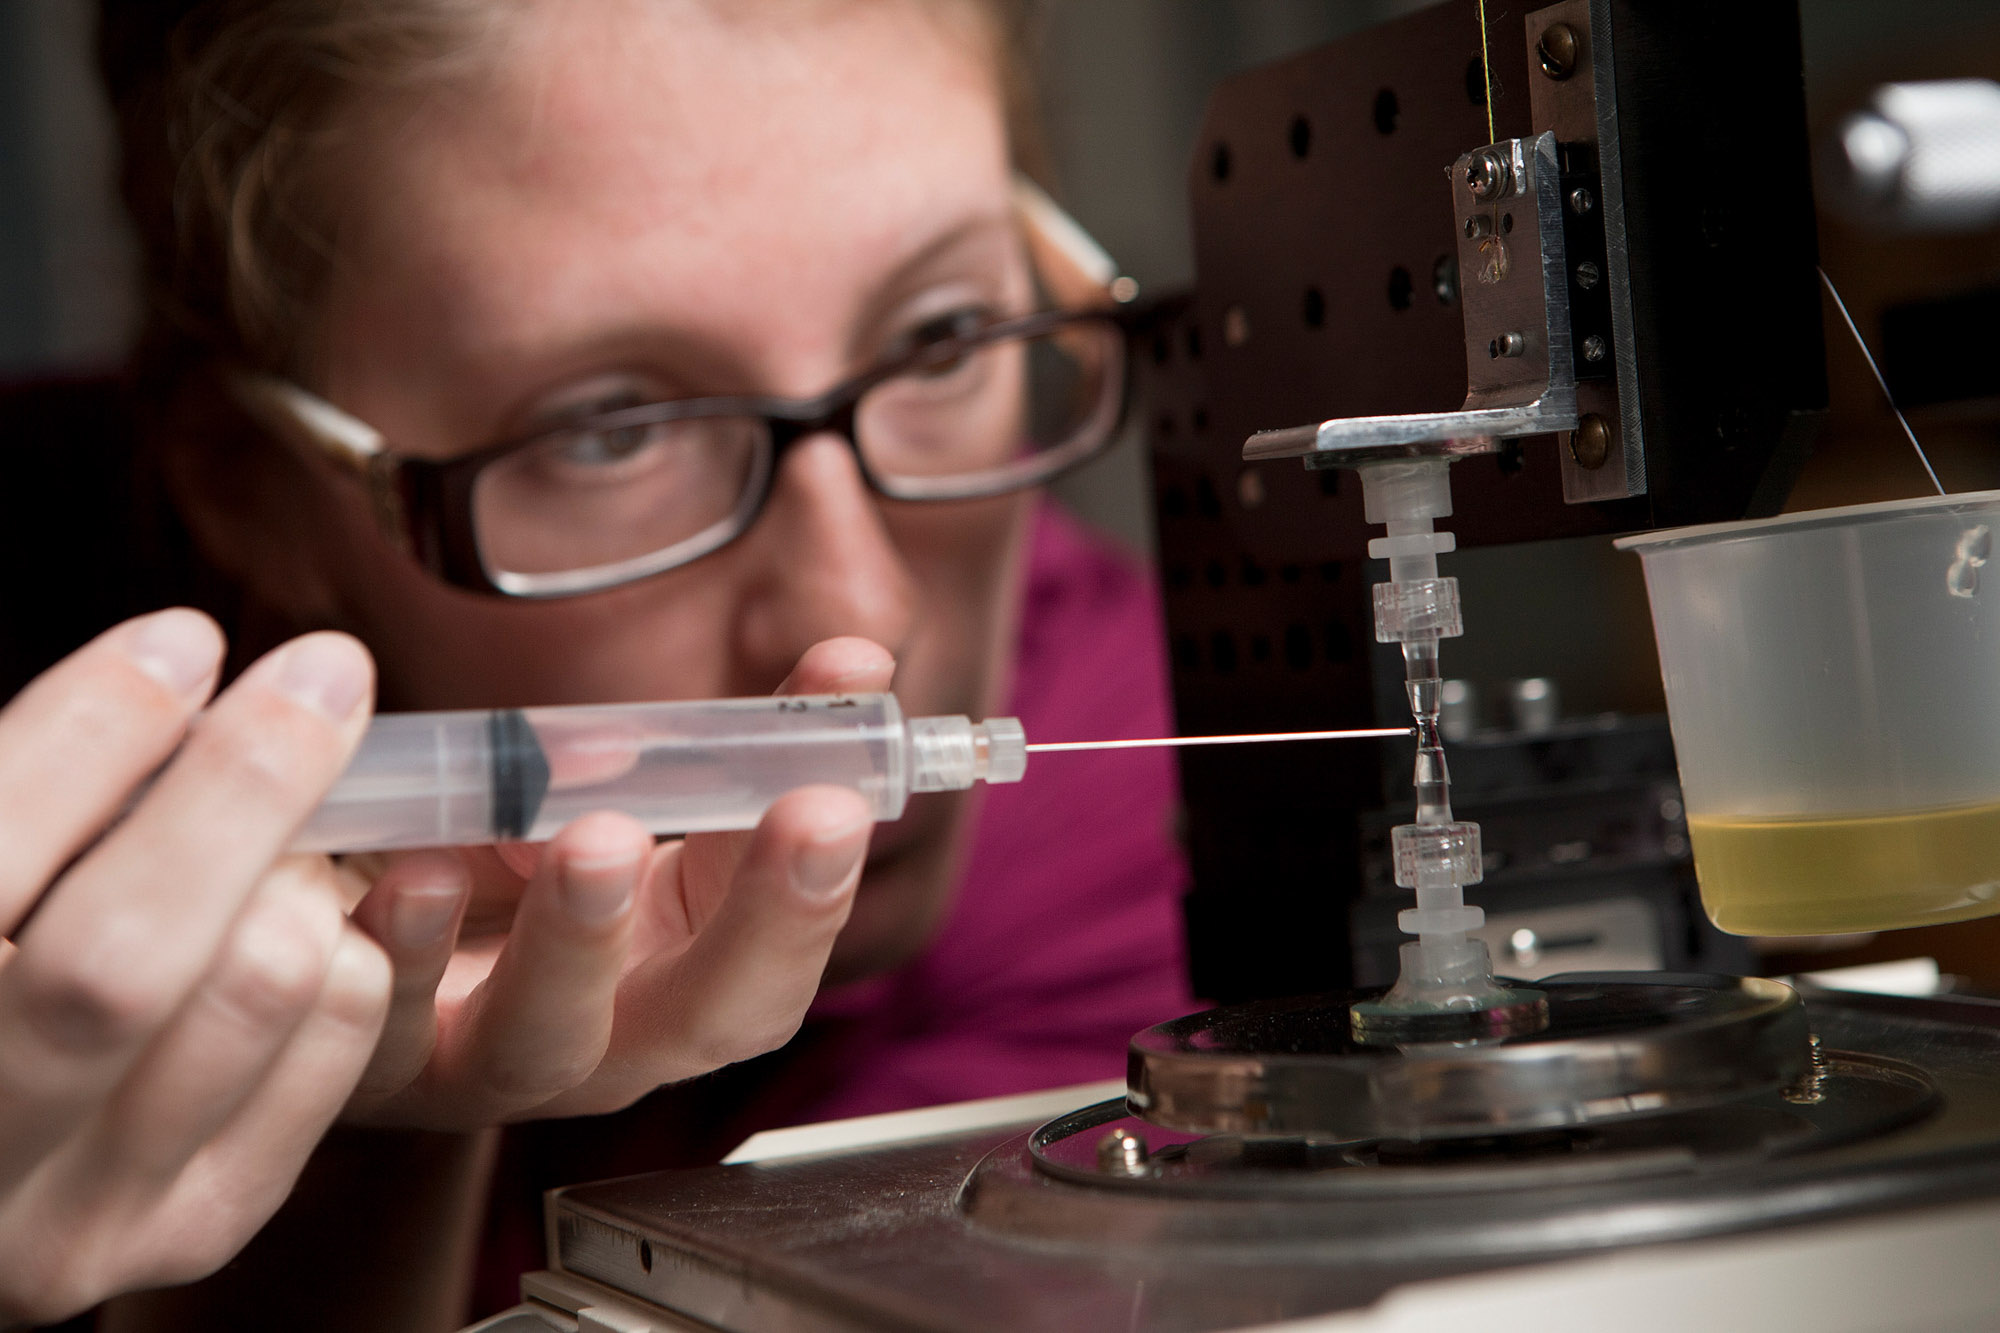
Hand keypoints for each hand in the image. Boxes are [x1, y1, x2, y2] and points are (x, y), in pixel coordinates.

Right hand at [0, 611, 391, 1323]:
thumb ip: (33, 795)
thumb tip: (180, 665)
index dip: (94, 731)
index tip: (187, 639)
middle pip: (120, 962)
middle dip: (242, 789)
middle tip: (321, 680)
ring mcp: (79, 1220)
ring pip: (260, 995)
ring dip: (302, 871)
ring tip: (287, 830)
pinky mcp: (196, 1225)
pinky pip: (339, 1042)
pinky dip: (352, 945)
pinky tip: (306, 913)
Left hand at [339, 637, 891, 1127]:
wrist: (343, 897)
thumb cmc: (503, 849)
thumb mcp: (629, 787)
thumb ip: (742, 734)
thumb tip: (859, 661)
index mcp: (677, 978)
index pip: (774, 970)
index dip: (812, 901)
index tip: (837, 802)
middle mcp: (596, 1043)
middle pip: (692, 1025)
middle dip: (744, 929)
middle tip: (783, 822)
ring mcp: (478, 1062)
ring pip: (537, 1043)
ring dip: (573, 942)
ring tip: (588, 838)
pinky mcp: (362, 1058)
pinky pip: (382, 1019)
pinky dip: (407, 942)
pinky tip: (417, 871)